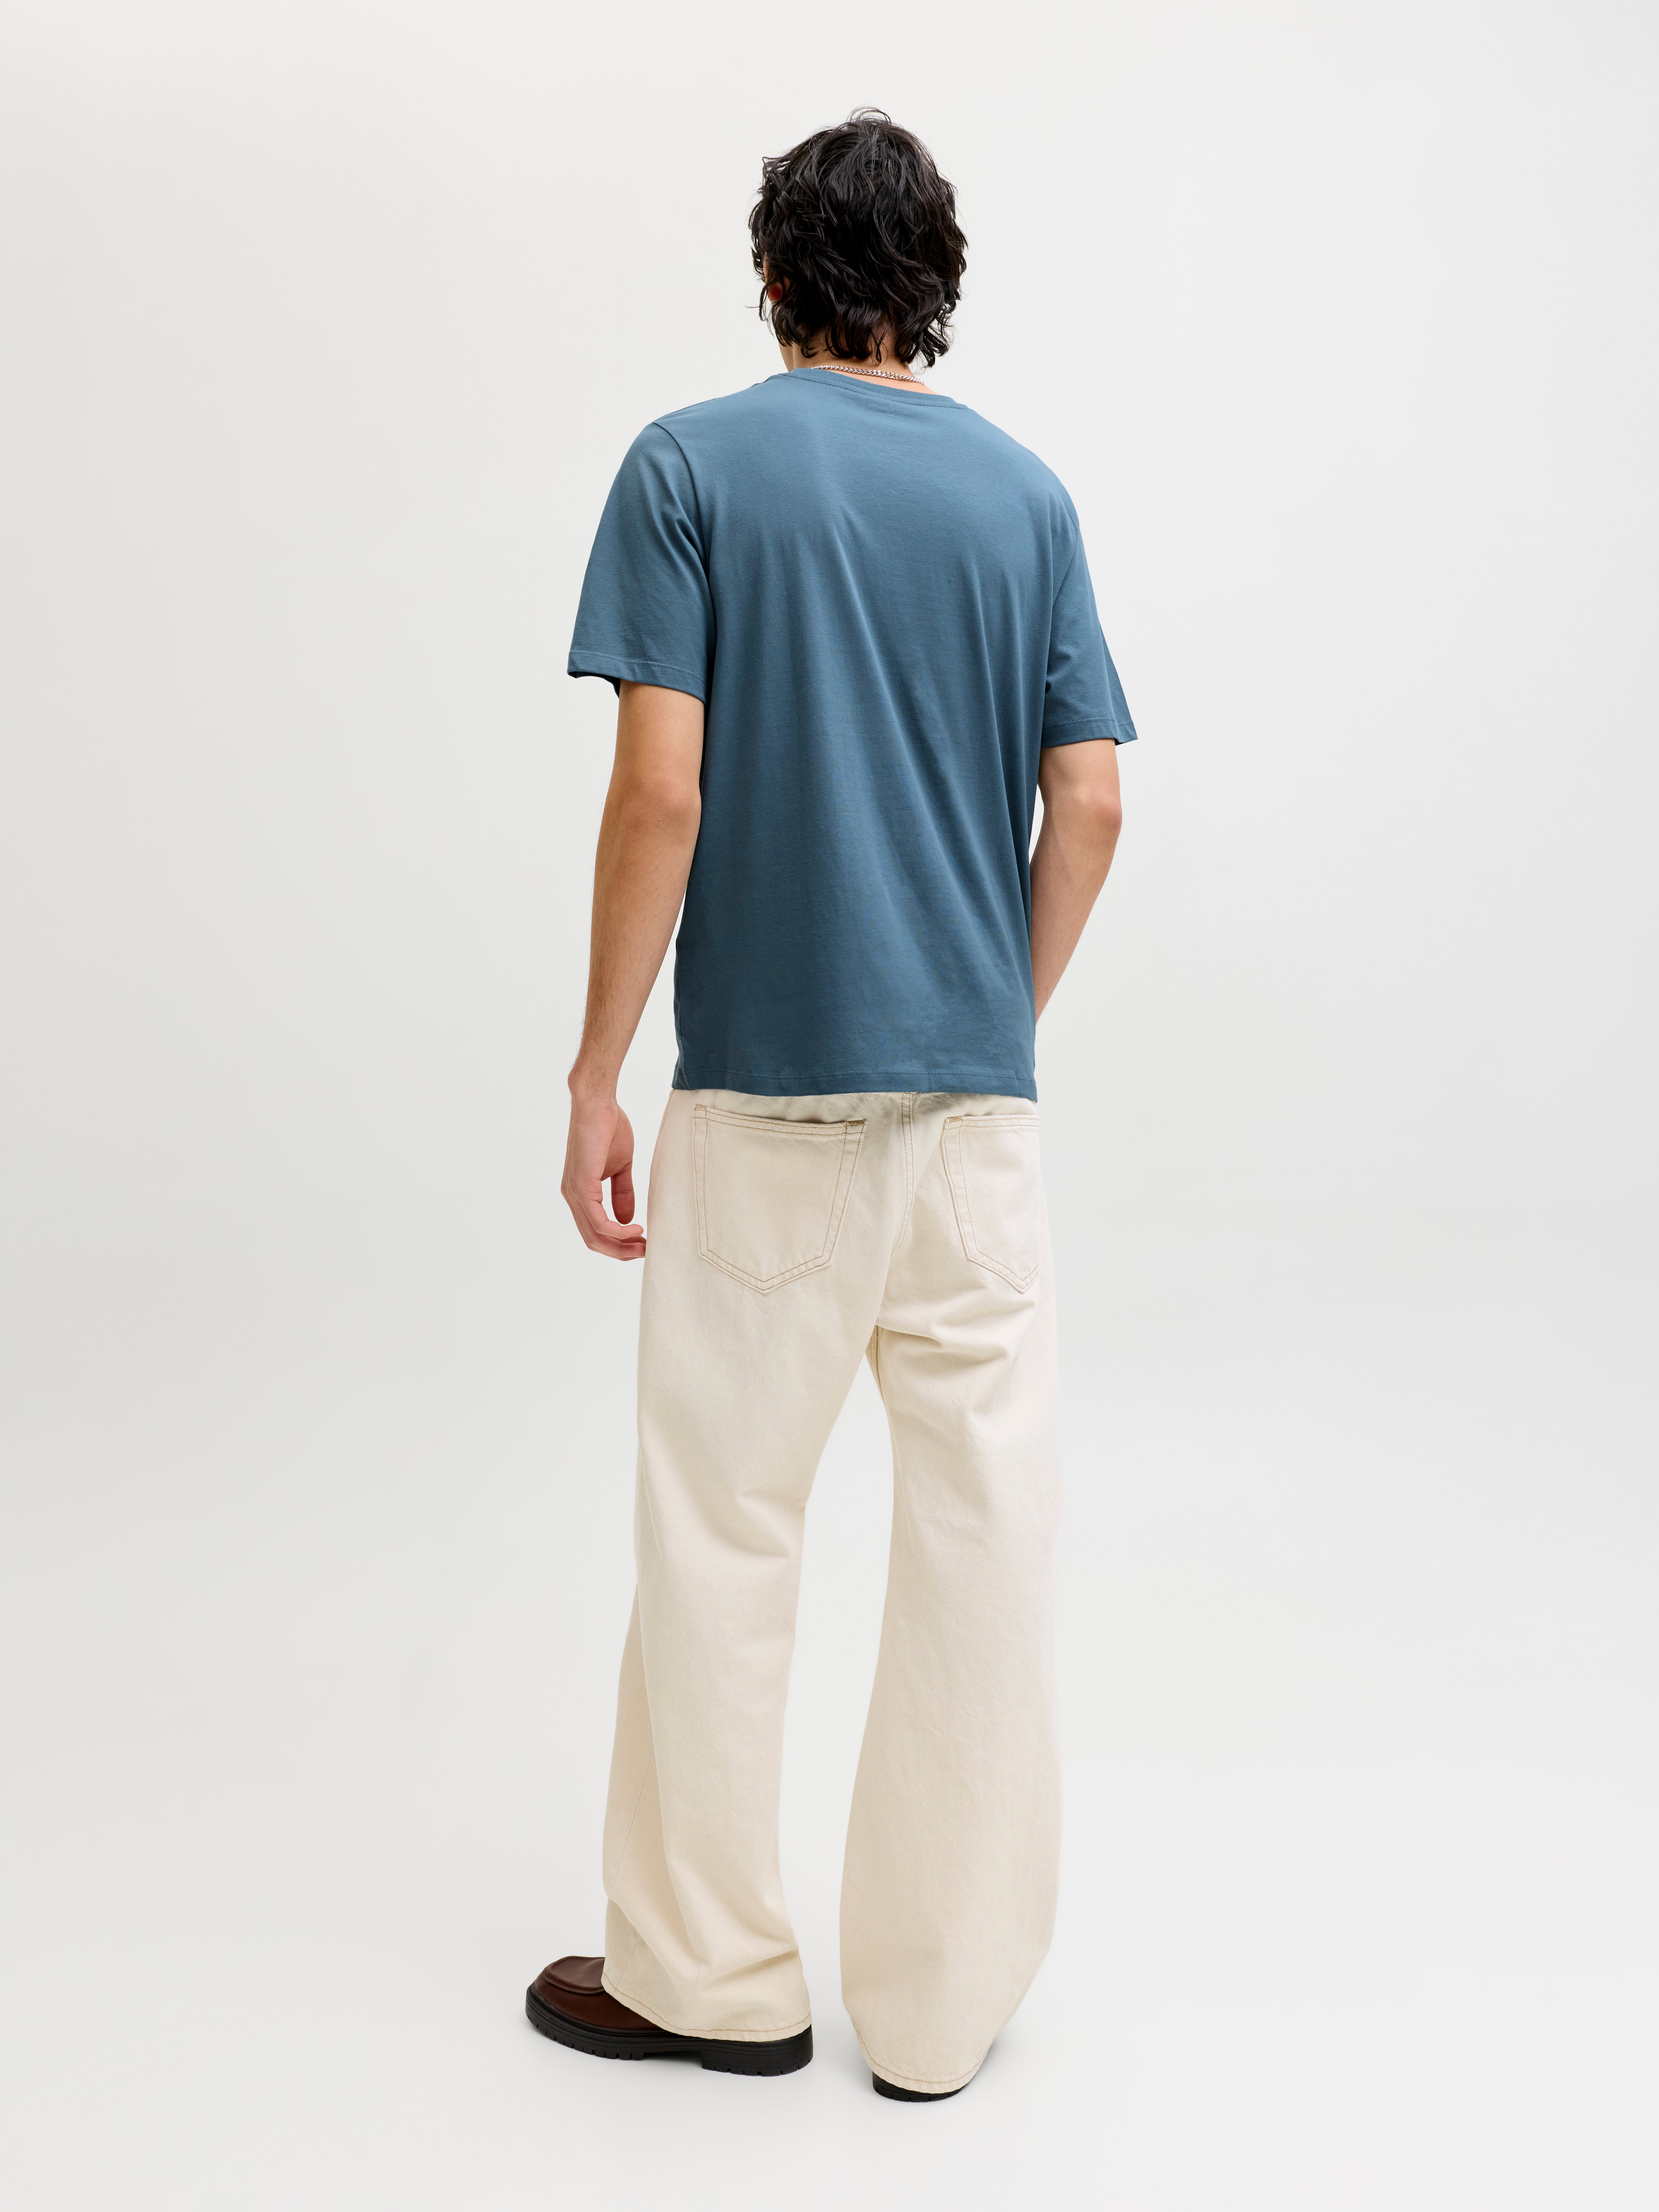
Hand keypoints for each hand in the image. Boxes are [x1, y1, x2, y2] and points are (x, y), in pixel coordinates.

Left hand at [561, 1084, 644, 1259]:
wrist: (598, 1103)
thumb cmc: (608, 1128)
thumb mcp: (620, 1167)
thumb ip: (622, 1193)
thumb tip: (628, 1220)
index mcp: (580, 1193)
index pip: (595, 1231)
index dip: (617, 1243)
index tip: (642, 1244)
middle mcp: (572, 1197)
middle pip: (593, 1240)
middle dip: (620, 1252)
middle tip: (645, 1252)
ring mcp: (574, 1193)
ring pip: (594, 1236)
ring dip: (621, 1246)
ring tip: (644, 1245)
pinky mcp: (581, 1187)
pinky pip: (599, 1222)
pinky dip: (618, 1231)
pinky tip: (636, 1228)